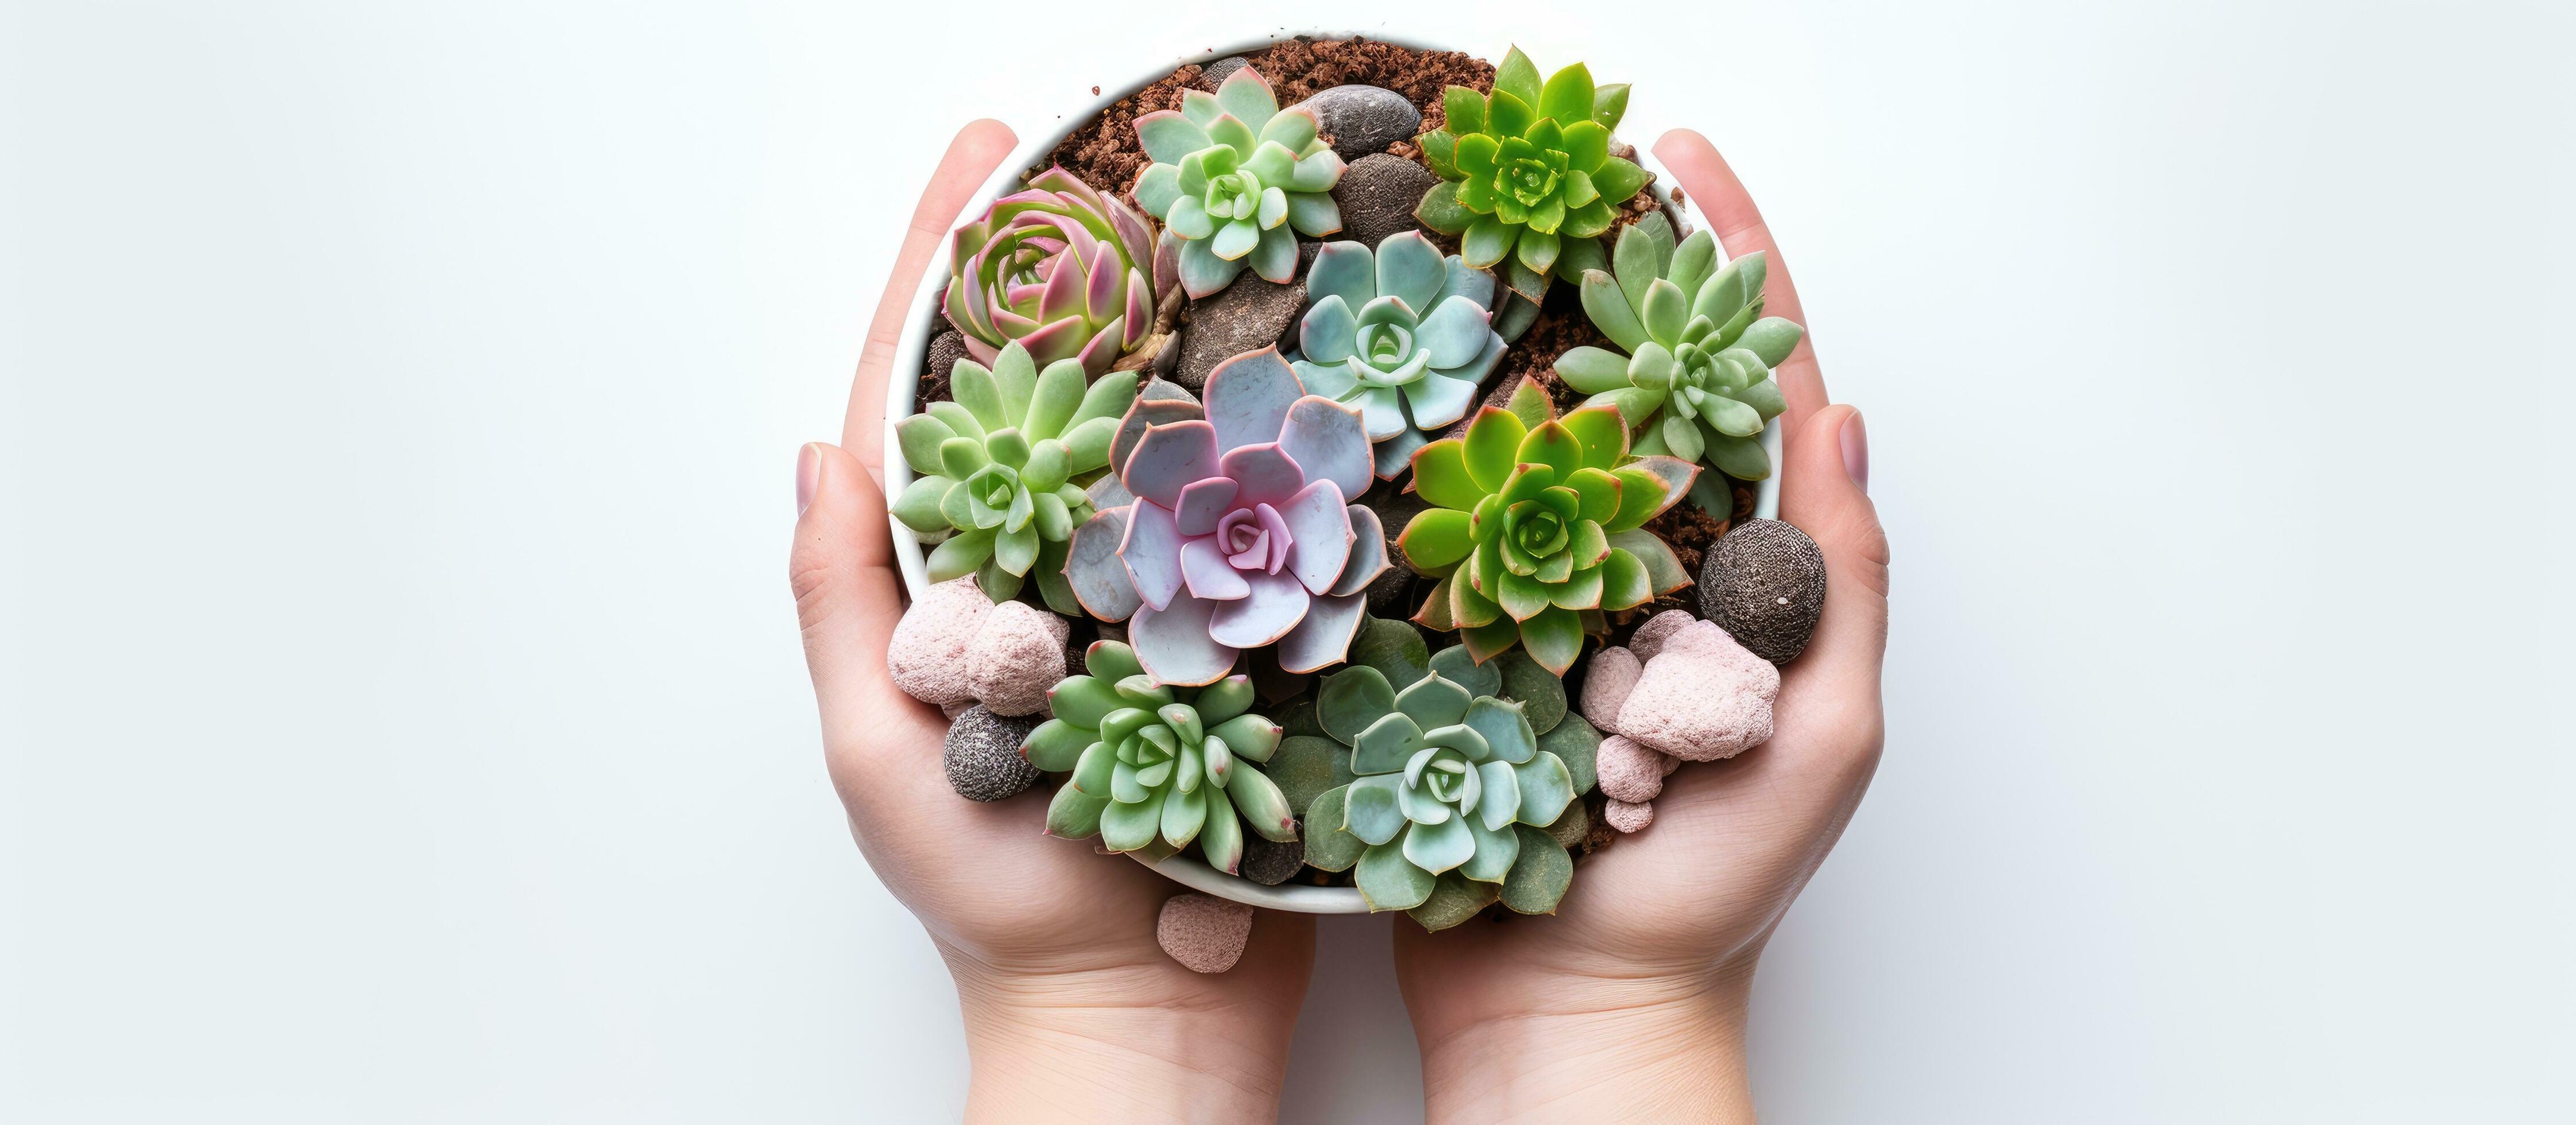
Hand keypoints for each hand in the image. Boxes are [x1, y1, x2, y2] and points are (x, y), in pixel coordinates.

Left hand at [788, 122, 1316, 1122]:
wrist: (1143, 1017)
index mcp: (957, 579)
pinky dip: (1278, 430)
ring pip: (1170, 430)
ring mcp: (1156, 595)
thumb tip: (817, 450)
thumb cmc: (1001, 908)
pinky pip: (1258, 514)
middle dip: (1087, 256)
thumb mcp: (881, 762)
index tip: (990, 152)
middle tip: (1122, 140)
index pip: (938, 390)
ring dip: (1192, 317)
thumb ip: (844, 612)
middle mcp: (1057, 566)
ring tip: (1224, 208)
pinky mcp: (1246, 637)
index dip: (955, 265)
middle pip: (1064, 382)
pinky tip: (1314, 355)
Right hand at [1389, 130, 1890, 1123]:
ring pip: (1520, 446)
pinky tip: (1376, 399)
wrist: (1569, 1014)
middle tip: (1544, 179)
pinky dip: (1412, 462)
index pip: (1745, 386)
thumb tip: (1842, 418)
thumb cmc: (1710, 896)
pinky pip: (1435, 537)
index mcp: (1739, 575)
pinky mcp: (1454, 649)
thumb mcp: (1819, 743)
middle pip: (1625, 390)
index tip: (1678, 163)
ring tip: (1453, 248)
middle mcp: (1640, 568)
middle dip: (1596, 275)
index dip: (1723, 266)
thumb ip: (1839, 590)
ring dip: (1493, 348)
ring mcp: (1541, 603)